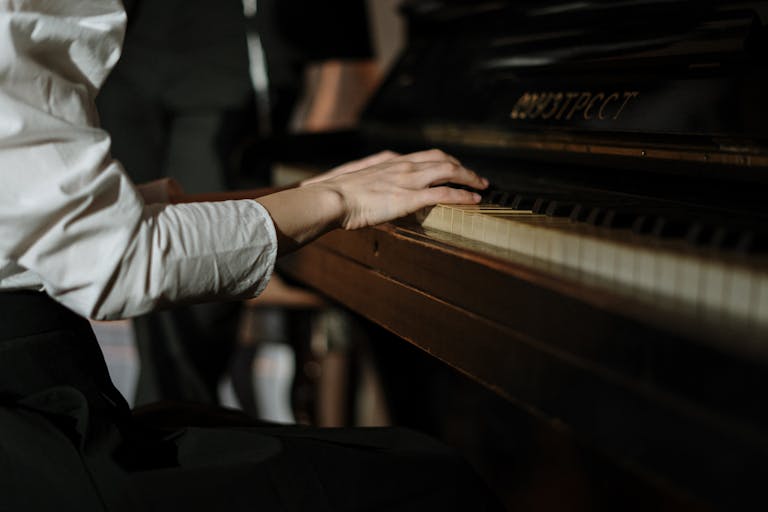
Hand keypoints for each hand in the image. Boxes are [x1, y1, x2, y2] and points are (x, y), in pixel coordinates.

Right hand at [257, 149, 487, 254]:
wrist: (332, 198)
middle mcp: (403, 165)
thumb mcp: (358, 181)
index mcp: (391, 161)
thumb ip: (372, 182)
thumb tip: (374, 191)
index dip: (446, 161)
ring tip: (482, 186)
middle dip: (463, 167)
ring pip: (449, 172)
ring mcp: (408, 179)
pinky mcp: (410, 197)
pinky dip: (463, 195)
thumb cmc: (338, 195)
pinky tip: (474, 200)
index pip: (426, 156)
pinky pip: (444, 194)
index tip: (455, 168)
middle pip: (443, 159)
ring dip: (470, 178)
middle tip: (476, 177)